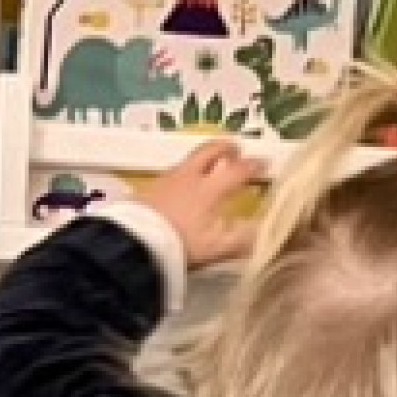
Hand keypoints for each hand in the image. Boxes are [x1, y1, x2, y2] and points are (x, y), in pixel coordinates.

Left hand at [145, 140, 266, 268]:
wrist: (132, 244)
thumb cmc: (180, 245)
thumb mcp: (216, 248)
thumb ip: (241, 240)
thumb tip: (261, 233)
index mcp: (209, 189)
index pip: (237, 171)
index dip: (253, 166)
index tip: (264, 163)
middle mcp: (189, 177)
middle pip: (209, 151)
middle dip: (225, 147)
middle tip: (235, 149)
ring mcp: (166, 180)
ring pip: (189, 161)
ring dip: (203, 161)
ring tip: (209, 169)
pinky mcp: (148, 189)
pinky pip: (172, 175)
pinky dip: (184, 176)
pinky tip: (182, 189)